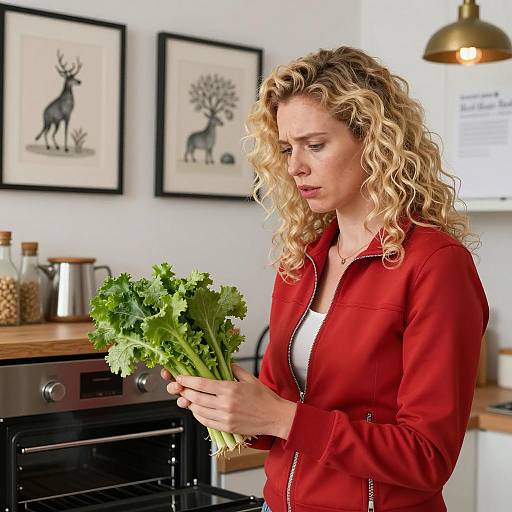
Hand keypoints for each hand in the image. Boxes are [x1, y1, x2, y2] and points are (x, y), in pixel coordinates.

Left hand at [162, 364, 296, 438]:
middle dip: (185, 392)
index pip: (202, 384)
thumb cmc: (265, 398)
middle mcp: (225, 404)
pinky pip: (206, 422)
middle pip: (196, 398)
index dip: (188, 380)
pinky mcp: (227, 428)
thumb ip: (234, 369)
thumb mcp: (249, 378)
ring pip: (199, 411)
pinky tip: (197, 410)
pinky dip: (198, 416)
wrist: (275, 417)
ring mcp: (225, 417)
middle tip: (180, 388)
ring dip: (190, 404)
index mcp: (230, 389)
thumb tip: (224, 362)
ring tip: (188, 398)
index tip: (181, 377)